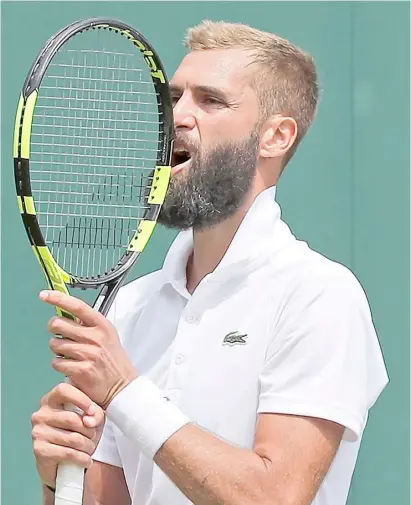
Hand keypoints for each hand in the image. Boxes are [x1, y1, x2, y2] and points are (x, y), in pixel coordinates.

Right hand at [31, 382, 104, 488]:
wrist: (64, 462)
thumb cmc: (80, 431)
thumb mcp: (92, 417)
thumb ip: (95, 413)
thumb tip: (89, 420)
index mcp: (52, 398)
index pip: (63, 390)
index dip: (80, 398)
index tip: (92, 410)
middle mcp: (41, 413)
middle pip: (72, 419)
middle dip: (89, 430)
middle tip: (93, 436)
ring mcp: (38, 432)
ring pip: (73, 438)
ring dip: (88, 446)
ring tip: (90, 448)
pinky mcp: (39, 450)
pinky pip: (67, 453)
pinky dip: (82, 458)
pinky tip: (87, 460)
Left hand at [40, 290, 137, 408]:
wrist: (122, 387)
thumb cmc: (112, 360)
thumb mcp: (107, 336)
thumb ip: (88, 326)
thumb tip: (64, 315)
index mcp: (102, 325)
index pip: (78, 307)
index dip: (59, 299)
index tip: (44, 295)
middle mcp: (95, 337)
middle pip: (59, 324)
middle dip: (54, 330)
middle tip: (60, 336)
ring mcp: (88, 353)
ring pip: (55, 344)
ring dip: (57, 350)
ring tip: (70, 355)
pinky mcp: (81, 370)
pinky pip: (57, 362)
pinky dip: (60, 365)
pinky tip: (71, 367)